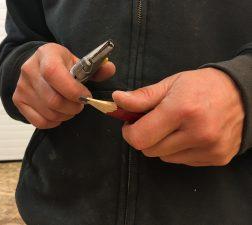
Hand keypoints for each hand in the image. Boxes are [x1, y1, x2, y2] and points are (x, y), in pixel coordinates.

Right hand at [13, 43, 114, 128]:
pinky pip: (39, 122)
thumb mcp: (78, 61)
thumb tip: (110, 69)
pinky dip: (54, 122)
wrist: (36, 65)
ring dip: (65, 115)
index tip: (86, 96)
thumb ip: (96, 68)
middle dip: (73, 108)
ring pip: (49, 113)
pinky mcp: (18, 101)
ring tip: (70, 108)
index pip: (54, 74)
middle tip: (80, 105)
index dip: (73, 90)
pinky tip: (59, 113)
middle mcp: (29, 70)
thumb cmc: (62, 65)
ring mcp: (21, 87)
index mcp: (46, 55)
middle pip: (53, 100)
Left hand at [113, 68, 243, 165]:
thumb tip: (117, 100)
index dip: (129, 132)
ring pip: (164, 158)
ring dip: (162, 145)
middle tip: (154, 122)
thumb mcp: (170, 84)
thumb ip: (142, 96)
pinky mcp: (216, 158)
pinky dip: (178, 151)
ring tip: (175, 127)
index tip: (131, 123)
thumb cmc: (202, 86)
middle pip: (149, 150)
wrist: (242, 94)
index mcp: (182, 110)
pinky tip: (188, 135)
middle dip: (145, 137)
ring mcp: (208, 149)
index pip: (140, 137)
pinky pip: (182, 161)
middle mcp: (197, 133)